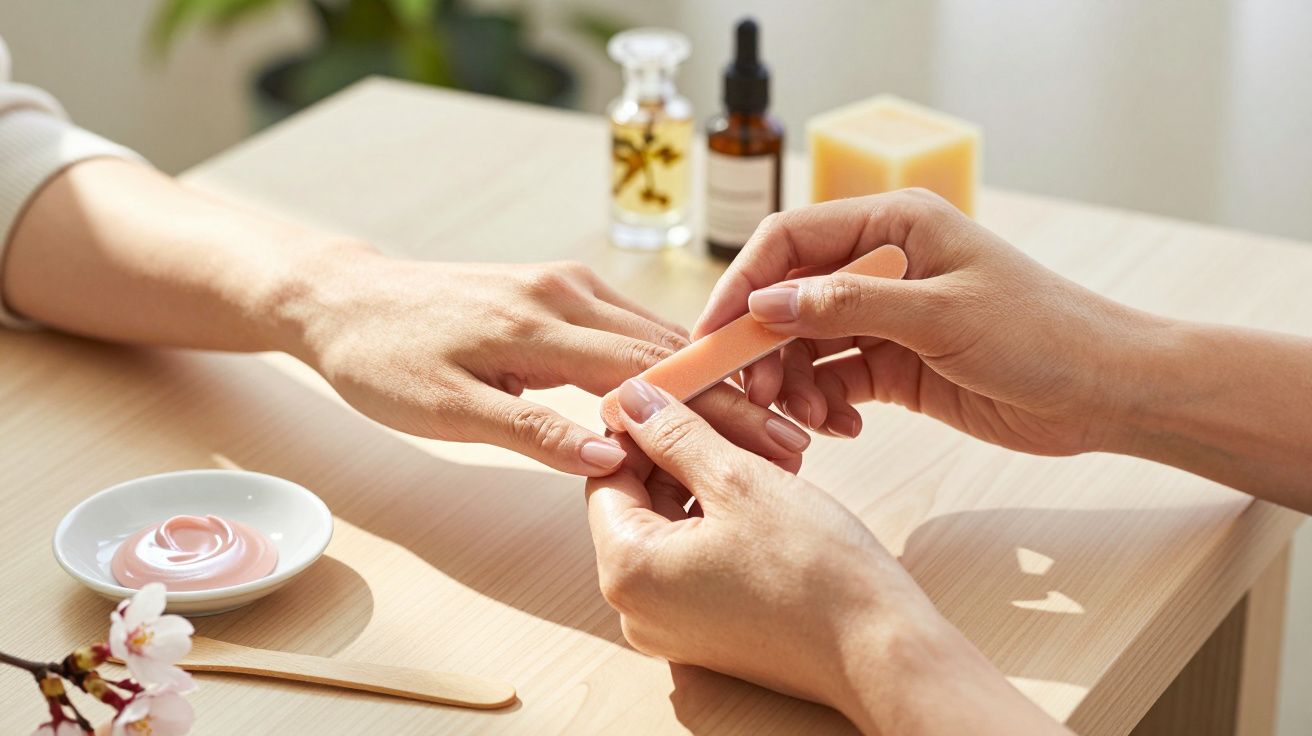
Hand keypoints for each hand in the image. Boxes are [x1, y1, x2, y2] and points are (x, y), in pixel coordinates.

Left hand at [282, 248, 809, 474]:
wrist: (341, 299)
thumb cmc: (382, 359)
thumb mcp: (442, 409)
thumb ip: (529, 431)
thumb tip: (610, 453)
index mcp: (542, 323)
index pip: (654, 373)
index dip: (718, 411)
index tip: (773, 444)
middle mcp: (567, 291)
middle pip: (672, 348)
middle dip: (736, 394)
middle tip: (795, 438)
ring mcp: (565, 284)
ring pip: (658, 331)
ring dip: (711, 375)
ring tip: (763, 417)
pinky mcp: (558, 287)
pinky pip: (630, 322)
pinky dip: (673, 355)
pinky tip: (696, 384)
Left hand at [586, 378, 1066, 734]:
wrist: (881, 651)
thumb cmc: (815, 570)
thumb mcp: (739, 479)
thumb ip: (676, 434)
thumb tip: (631, 399)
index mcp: (627, 571)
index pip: (607, 475)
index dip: (642, 428)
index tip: (681, 397)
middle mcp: (635, 608)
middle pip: (639, 502)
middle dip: (683, 455)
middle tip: (737, 420)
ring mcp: (670, 627)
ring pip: (671, 528)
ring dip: (708, 484)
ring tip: (765, 455)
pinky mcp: (706, 634)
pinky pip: (694, 561)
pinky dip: (722, 523)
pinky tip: (767, 495)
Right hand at [694, 189, 1154, 455]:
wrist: (1106, 392)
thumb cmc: (1041, 334)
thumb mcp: (941, 316)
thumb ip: (849, 307)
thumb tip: (765, 304)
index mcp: (893, 226)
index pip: (790, 241)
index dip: (743, 283)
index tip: (712, 333)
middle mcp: (882, 266)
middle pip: (789, 297)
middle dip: (764, 347)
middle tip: (755, 395)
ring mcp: (887, 317)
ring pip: (806, 346)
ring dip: (794, 384)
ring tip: (808, 422)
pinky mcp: (896, 364)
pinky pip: (836, 380)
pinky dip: (826, 406)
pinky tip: (841, 429)